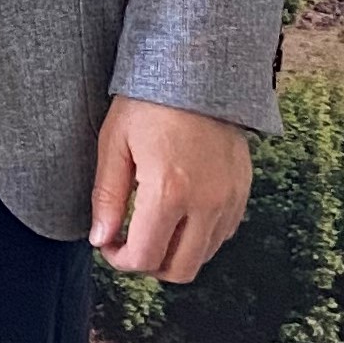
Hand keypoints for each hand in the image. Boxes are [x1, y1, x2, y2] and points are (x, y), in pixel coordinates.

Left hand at [89, 97, 250, 281]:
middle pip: (180, 270)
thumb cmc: (150, 103)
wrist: (199, 73)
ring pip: (204, 256)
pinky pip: (222, 234)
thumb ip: (107, 198)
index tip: (108, 244)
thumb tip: (101, 239)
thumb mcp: (115, 145)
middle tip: (130, 243)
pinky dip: (198, 237)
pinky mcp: (243, 191)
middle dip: (149, 265)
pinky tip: (178, 214)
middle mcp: (206, 202)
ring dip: (175, 252)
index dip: (120, 261)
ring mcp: (230, 199)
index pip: (146, 257)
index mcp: (169, 191)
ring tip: (153, 226)